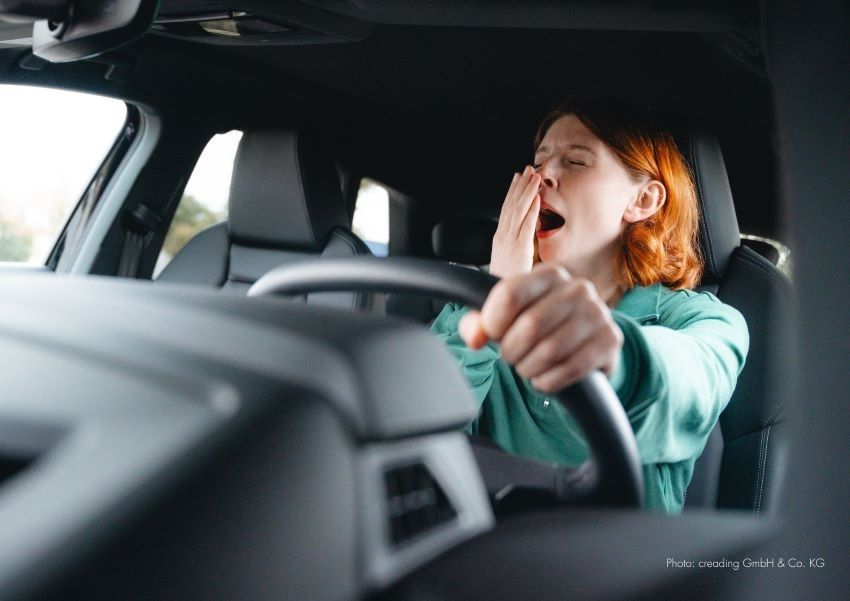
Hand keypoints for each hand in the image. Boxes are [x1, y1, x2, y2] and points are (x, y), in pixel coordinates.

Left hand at [458, 264, 623, 392]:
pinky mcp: (610, 341)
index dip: (492, 322)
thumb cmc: (536, 325)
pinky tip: (544, 378)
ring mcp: (598, 313)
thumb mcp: (505, 319)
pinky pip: (571, 368)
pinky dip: (549, 381)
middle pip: (530, 325)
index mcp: (549, 274)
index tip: (493, 334)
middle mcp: (578, 288)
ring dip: (529, 368)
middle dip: (511, 350)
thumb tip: (475, 338)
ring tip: (527, 367)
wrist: (583, 342)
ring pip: (550, 350)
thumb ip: (479, 323)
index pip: (510, 294)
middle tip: (510, 356)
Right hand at [489, 165, 540, 277]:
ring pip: (518, 211)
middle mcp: (502, 236)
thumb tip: (526, 240)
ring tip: (535, 177)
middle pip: (510, 205)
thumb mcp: (509, 262)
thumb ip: (516, 248)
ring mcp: (509, 241)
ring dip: (527, 192)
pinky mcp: (519, 249)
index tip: (518, 178)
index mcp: (499, 239)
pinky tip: (538, 199)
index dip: (512, 192)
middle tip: (527, 169)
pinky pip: (526, 225)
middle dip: (520, 186)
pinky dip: (532, 210)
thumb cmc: (507, 284)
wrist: (499, 300)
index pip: (506, 209)